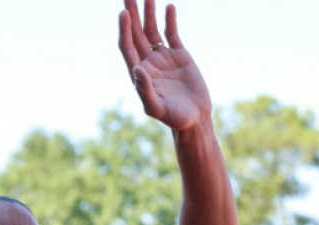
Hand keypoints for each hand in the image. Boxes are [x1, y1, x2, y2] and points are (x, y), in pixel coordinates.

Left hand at [118, 0, 210, 130]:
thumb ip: (145, 90)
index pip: (127, 46)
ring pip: (152, 30)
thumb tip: (137, 68)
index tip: (123, 13)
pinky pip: (171, 34)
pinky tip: (168, 7)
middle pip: (136, 34)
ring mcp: (163, 58)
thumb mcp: (156, 108)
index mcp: (139, 74)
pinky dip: (169, 20)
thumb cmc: (174, 118)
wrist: (195, 119)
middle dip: (132, 15)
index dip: (124, 30)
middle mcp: (148, 62)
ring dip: (149, 14)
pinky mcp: (179, 55)